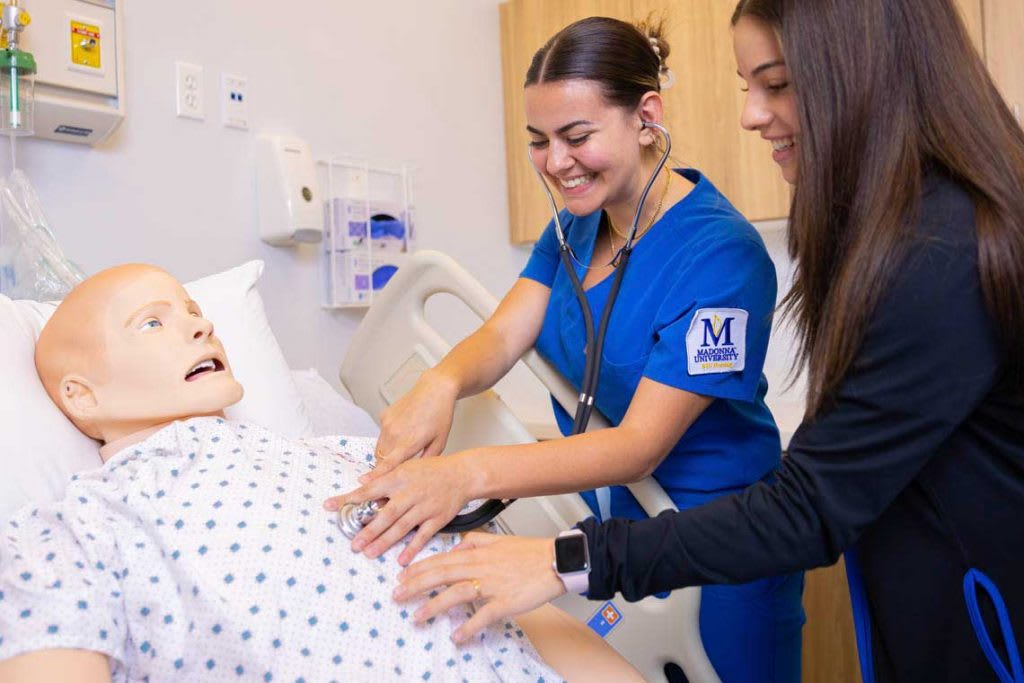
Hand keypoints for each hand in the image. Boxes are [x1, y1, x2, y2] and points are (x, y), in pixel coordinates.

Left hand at [323, 453, 474, 564]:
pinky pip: (423, 535)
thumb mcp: (406, 466)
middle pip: (385, 514)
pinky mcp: (437, 518)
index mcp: (399, 478)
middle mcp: (410, 493)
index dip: (349, 498)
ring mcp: (424, 507)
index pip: (369, 490)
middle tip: (354, 544)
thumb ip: (384, 475)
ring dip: (384, 541)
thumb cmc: (432, 470)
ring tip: (369, 553)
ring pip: (401, 527)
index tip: (330, 506)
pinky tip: (401, 560)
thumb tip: (361, 480)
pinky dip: (412, 548)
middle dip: (368, 530)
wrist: (462, 474)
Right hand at [370, 370, 458, 478]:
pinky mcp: (384, 416)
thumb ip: (426, 461)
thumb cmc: (440, 416)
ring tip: (402, 450)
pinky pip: (381, 434)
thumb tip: (414, 474)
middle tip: (394, 474)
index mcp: (410, 442)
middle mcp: (395, 433)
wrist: (434, 390)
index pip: (388, 464)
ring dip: (386, 455)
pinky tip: (402, 432)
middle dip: (384, 469)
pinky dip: (388, 439)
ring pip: (379, 448)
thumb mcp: (440, 442)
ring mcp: (388, 423)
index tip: (365, 484)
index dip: (376, 476)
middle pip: (381, 459)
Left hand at [394, 532, 564, 642]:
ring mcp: (492, 585)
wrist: (556, 560)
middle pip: (442, 575)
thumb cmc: (529, 552)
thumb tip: (454, 548)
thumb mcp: (497, 539)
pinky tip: (457, 636)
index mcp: (477, 553)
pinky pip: (483, 615)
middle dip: (416, 586)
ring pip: (457, 593)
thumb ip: (473, 542)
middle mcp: (481, 568)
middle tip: (397, 596)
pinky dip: (469, 627)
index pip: (441, 560)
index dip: (419, 568)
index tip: (401, 577)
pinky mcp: (505, 601)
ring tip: (418, 617)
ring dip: (434, 606)